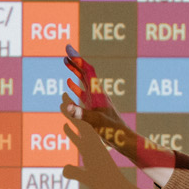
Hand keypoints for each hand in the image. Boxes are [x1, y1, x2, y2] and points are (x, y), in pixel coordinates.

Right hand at [62, 46, 175, 170]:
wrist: (123, 139)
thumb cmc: (113, 131)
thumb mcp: (96, 122)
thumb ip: (81, 114)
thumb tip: (67, 107)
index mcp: (98, 93)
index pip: (88, 71)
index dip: (78, 59)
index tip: (68, 49)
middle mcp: (97, 93)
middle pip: (86, 73)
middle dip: (76, 62)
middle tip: (65, 52)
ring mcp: (96, 100)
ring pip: (84, 81)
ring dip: (75, 71)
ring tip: (66, 62)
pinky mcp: (94, 108)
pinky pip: (83, 93)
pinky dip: (75, 87)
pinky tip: (69, 85)